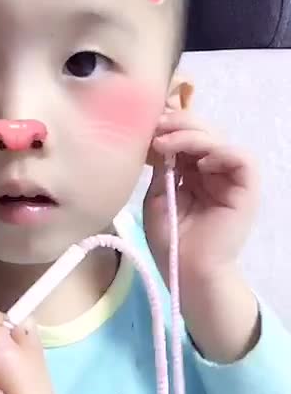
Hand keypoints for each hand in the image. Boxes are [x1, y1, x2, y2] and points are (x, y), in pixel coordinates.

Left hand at [144, 110, 258, 283]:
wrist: (184, 269)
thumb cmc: (169, 237)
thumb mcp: (157, 195)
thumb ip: (162, 166)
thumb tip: (157, 137)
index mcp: (193, 171)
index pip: (187, 135)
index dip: (171, 125)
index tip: (148, 125)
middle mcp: (213, 170)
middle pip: (204, 130)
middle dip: (179, 124)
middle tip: (156, 129)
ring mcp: (230, 179)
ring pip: (220, 139)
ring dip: (191, 136)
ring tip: (166, 144)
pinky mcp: (246, 190)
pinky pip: (241, 159)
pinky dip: (220, 153)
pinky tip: (198, 164)